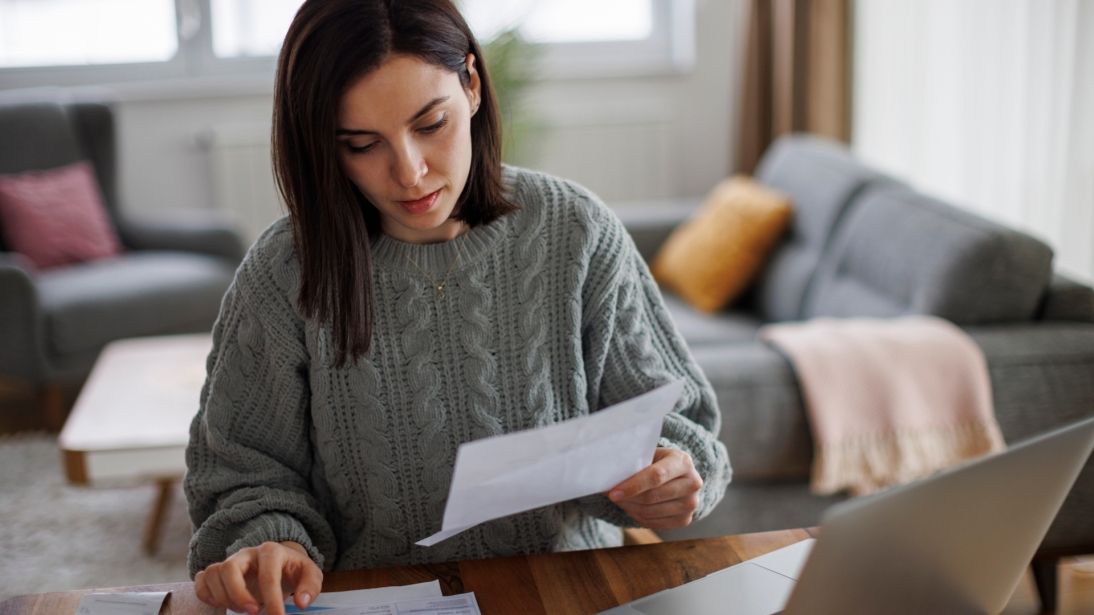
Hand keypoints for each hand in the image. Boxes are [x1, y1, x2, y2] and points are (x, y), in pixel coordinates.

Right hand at [194, 541, 321, 614]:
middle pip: (229, 568)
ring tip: (242, 610)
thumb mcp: (310, 574)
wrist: (282, 562)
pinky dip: (205, 594)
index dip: (272, 600)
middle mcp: (247, 553)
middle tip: (253, 613)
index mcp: (271, 551)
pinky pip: (201, 578)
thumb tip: (301, 603)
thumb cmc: (293, 570)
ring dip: (223, 597)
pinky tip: (219, 605)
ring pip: (213, 573)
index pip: (267, 576)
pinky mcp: (219, 571)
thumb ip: (310, 587)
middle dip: (239, 595)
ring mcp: (230, 561)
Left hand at [607, 447, 702, 530]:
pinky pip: (654, 523)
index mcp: (683, 461)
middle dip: (627, 498)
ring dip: (630, 507)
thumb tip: (606, 475)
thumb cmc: (657, 462)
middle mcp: (693, 483)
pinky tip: (632, 506)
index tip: (613, 492)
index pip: (656, 476)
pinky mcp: (685, 519)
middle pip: (652, 497)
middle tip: (611, 495)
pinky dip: (638, 516)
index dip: (632, 486)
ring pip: (651, 512)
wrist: (676, 474)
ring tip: (621, 499)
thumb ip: (633, 462)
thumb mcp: (649, 455)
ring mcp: (691, 503)